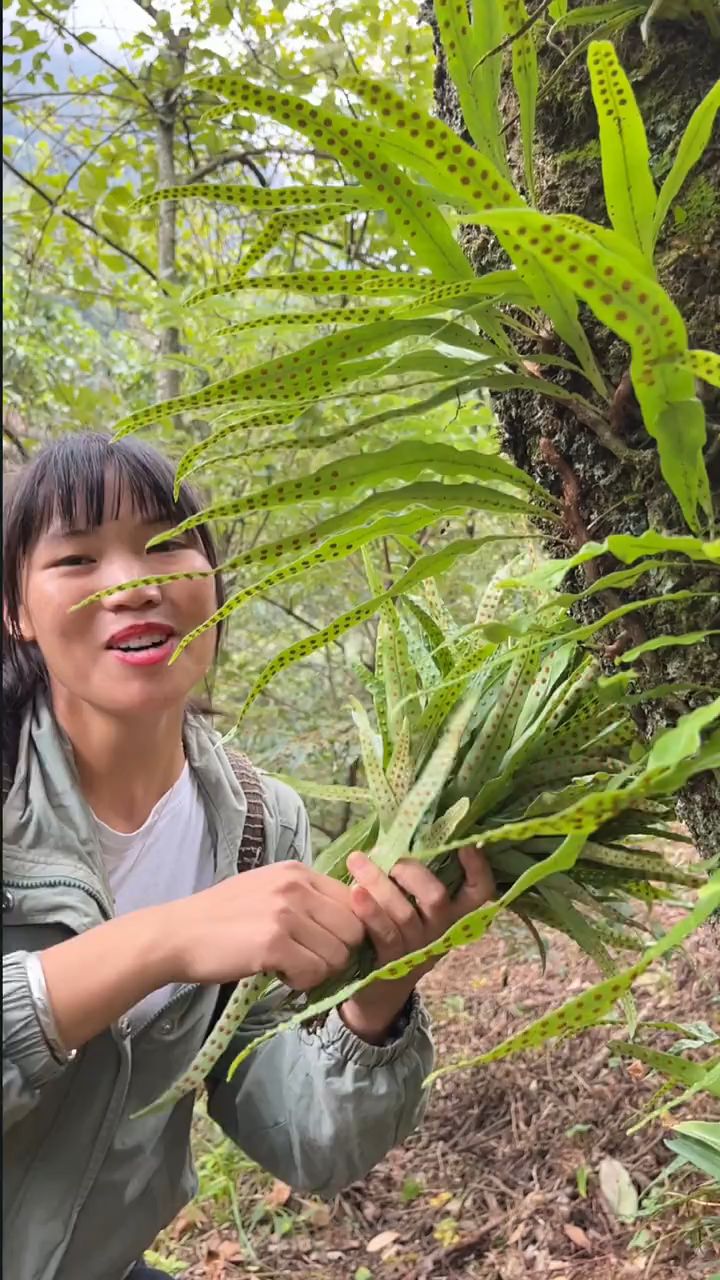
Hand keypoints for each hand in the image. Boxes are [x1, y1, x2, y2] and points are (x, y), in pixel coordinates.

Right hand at [165, 862, 364, 991]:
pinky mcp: (274, 944)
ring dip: (318, 970)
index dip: (345, 929)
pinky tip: (279, 974)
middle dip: (337, 952)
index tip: (325, 943)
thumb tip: (343, 922)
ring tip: (289, 966)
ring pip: (337, 955)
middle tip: (309, 961)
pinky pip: (314, 972)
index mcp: (297, 872)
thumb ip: (303, 899)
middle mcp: (296, 887)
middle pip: (353, 930)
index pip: (353, 902)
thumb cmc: (221, 918)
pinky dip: (301, 981)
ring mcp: (286, 914)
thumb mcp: (267, 891)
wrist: (178, 934)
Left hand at [339, 846, 493, 1043]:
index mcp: (453, 916)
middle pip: (437, 898)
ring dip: (378, 883)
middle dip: (409, 871)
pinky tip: (354, 893)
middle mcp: (441, 933)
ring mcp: (417, 950)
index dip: (478, 869)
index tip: (467, 844)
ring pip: (404, 914)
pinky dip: (369, 910)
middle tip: (386, 858)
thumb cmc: (392, 932)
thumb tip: (398, 831)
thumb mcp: (412, 907)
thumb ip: (411, 878)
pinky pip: (383, 934)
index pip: (480, 893)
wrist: (376, 991)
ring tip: (357, 862)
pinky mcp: (392, 965)